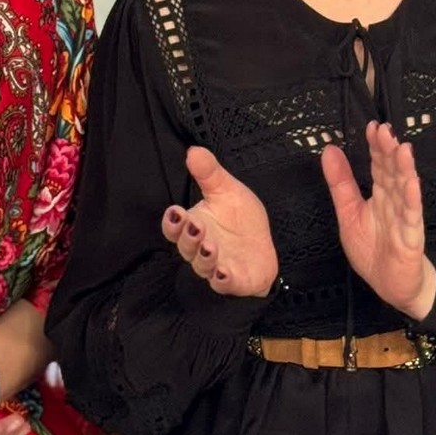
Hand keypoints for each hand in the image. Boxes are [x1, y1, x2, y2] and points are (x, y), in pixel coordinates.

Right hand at [162, 146, 278, 297]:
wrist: (263, 248)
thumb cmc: (240, 220)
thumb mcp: (227, 190)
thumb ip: (209, 173)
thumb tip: (193, 150)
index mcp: (194, 226)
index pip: (174, 227)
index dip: (172, 222)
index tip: (176, 211)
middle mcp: (200, 249)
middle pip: (185, 247)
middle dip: (188, 238)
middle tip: (195, 226)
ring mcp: (216, 266)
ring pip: (202, 266)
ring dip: (204, 257)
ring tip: (210, 245)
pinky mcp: (234, 281)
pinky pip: (223, 284)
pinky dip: (222, 280)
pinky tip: (224, 271)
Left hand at [320, 122, 435, 320]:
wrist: (392, 287)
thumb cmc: (373, 251)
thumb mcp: (348, 214)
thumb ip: (340, 184)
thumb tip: (329, 150)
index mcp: (380, 196)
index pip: (379, 166)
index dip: (376, 147)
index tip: (372, 127)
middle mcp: (394, 203)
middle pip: (392, 173)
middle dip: (389, 151)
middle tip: (384, 130)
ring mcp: (405, 219)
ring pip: (404, 190)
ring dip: (404, 169)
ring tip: (402, 149)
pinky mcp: (411, 238)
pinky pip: (411, 217)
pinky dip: (411, 200)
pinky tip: (411, 183)